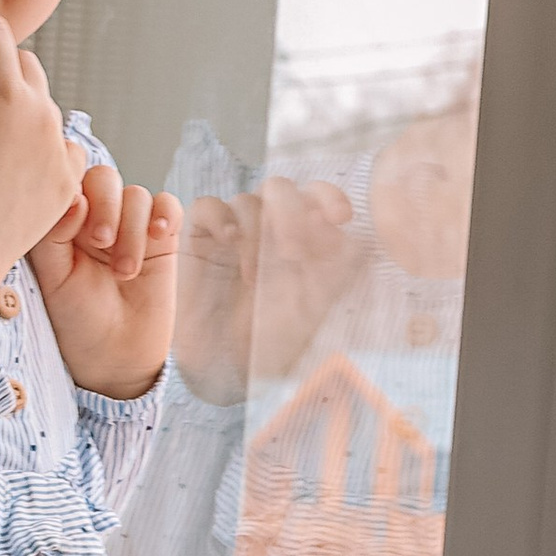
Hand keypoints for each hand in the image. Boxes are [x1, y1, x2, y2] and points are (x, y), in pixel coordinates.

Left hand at [29, 163, 180, 397]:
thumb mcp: (53, 278)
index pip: (69, 179)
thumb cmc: (76, 319)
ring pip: (136, 195)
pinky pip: (168, 205)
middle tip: (101, 242)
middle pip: (104, 179)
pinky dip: (166, 213)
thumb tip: (73, 198)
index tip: (74, 224)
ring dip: (132, 230)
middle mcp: (95, 218)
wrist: (113, 356)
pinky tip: (159, 234)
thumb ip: (55, 234)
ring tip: (124, 272)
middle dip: (106, 206)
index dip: (75, 191)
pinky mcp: (162, 239)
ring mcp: (130, 227)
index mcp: (63, 222)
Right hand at [175, 179, 360, 405]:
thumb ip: (335, 270)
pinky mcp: (197, 237)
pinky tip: (229, 241)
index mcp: (300, 236)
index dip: (328, 197)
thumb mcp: (314, 305)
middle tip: (291, 251)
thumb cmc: (272, 340)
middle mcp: (267, 228)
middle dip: (290, 213)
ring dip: (256, 232)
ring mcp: (232, 230)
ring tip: (253, 276)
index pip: (316, 197)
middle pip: (280, 189)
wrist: (225, 367)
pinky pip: (206, 207)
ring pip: (246, 200)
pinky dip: (219, 218)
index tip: (340, 218)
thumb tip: (357, 238)